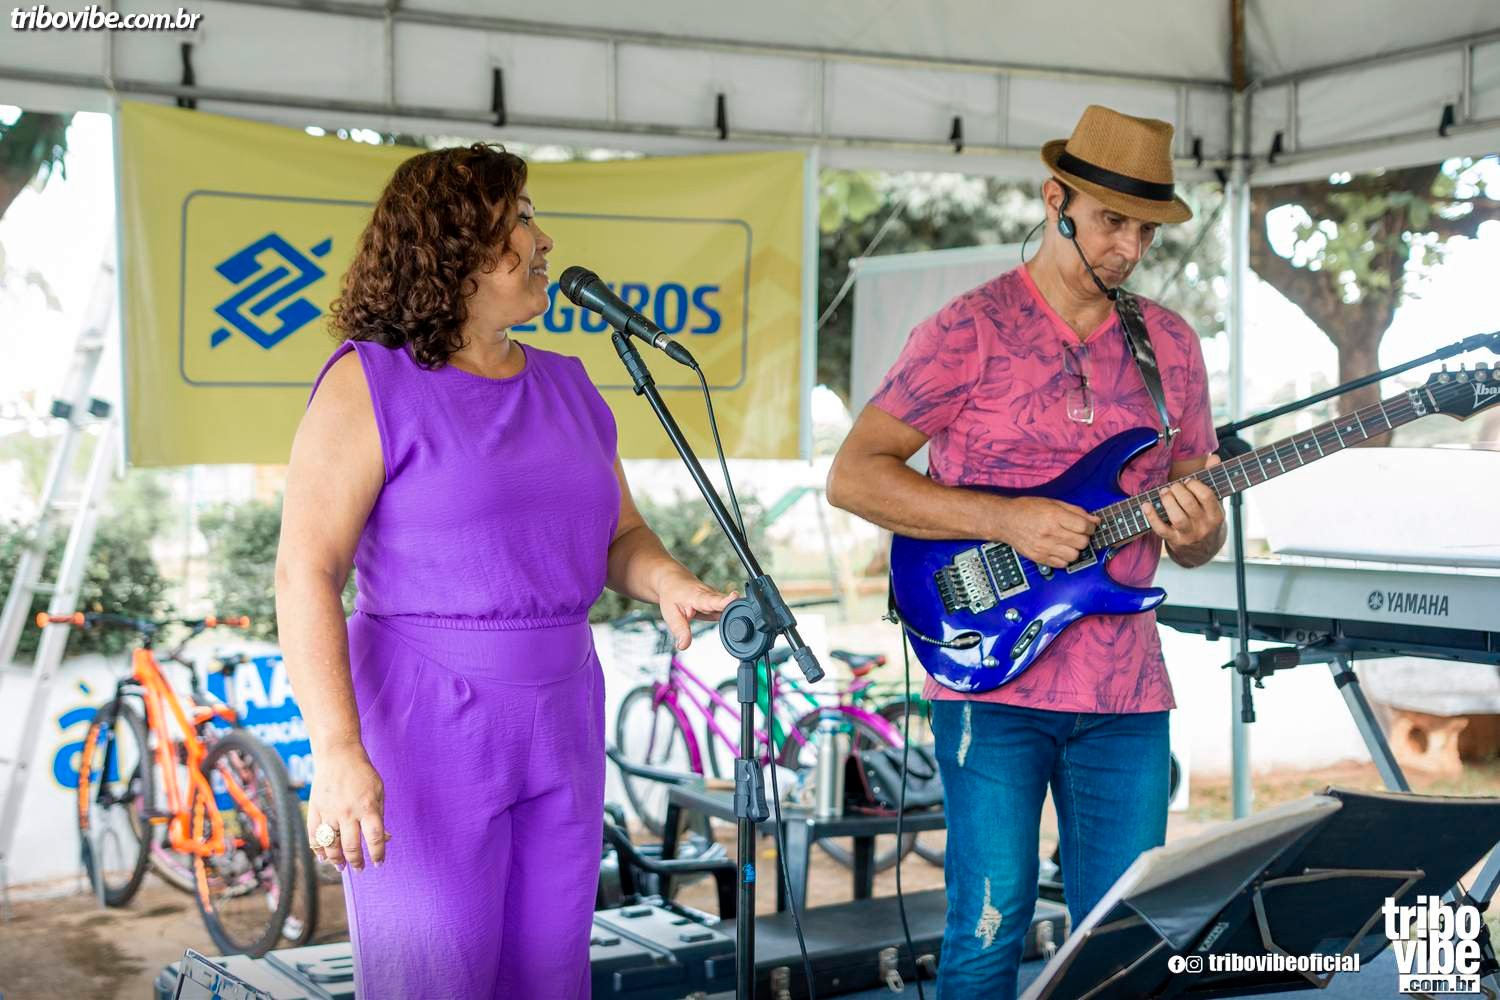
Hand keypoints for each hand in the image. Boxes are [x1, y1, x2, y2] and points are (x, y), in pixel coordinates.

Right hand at [307, 743, 388, 870]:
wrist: (338, 755)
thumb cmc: (362, 773)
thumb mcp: (379, 791)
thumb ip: (380, 815)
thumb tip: (384, 838)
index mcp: (368, 807)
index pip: (375, 838)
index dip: (378, 854)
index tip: (379, 863)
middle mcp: (348, 812)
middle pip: (351, 846)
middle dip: (356, 862)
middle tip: (359, 868)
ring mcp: (329, 812)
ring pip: (331, 845)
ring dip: (336, 860)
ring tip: (341, 867)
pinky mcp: (315, 809)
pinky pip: (314, 835)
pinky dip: (318, 849)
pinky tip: (323, 857)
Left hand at [656, 572, 735, 649]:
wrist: (672, 580)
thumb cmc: (672, 594)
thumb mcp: (671, 614)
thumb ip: (680, 630)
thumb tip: (683, 646)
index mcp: (698, 596)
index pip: (713, 599)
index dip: (725, 600)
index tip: (735, 598)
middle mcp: (711, 595)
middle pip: (728, 603)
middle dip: (736, 611)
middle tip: (741, 619)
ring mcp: (717, 597)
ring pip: (730, 607)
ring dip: (732, 615)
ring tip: (733, 621)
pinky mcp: (719, 601)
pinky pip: (727, 610)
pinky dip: (728, 616)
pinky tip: (726, 621)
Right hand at [990, 495, 1099, 568]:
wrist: (1005, 520)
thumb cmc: (1027, 509)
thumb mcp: (1053, 503)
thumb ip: (1075, 511)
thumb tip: (1095, 520)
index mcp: (1054, 516)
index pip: (1084, 526)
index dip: (1090, 526)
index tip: (1087, 526)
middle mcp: (1049, 533)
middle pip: (1082, 542)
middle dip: (1083, 537)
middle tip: (1077, 533)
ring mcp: (1044, 547)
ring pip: (1074, 556)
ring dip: (1074, 549)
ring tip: (1067, 542)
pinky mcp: (1039, 558)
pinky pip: (1062, 564)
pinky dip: (1064, 558)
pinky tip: (1059, 549)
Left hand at [1140, 455, 1225, 551]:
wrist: (1202, 550)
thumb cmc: (1206, 518)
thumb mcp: (1214, 502)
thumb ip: (1212, 479)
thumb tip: (1214, 457)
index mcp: (1216, 515)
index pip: (1206, 495)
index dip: (1194, 484)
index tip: (1187, 481)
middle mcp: (1203, 526)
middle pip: (1189, 504)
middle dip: (1178, 490)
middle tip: (1173, 486)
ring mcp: (1188, 535)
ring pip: (1176, 517)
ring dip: (1167, 501)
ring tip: (1164, 492)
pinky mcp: (1173, 541)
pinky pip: (1160, 529)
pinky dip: (1151, 516)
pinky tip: (1146, 504)